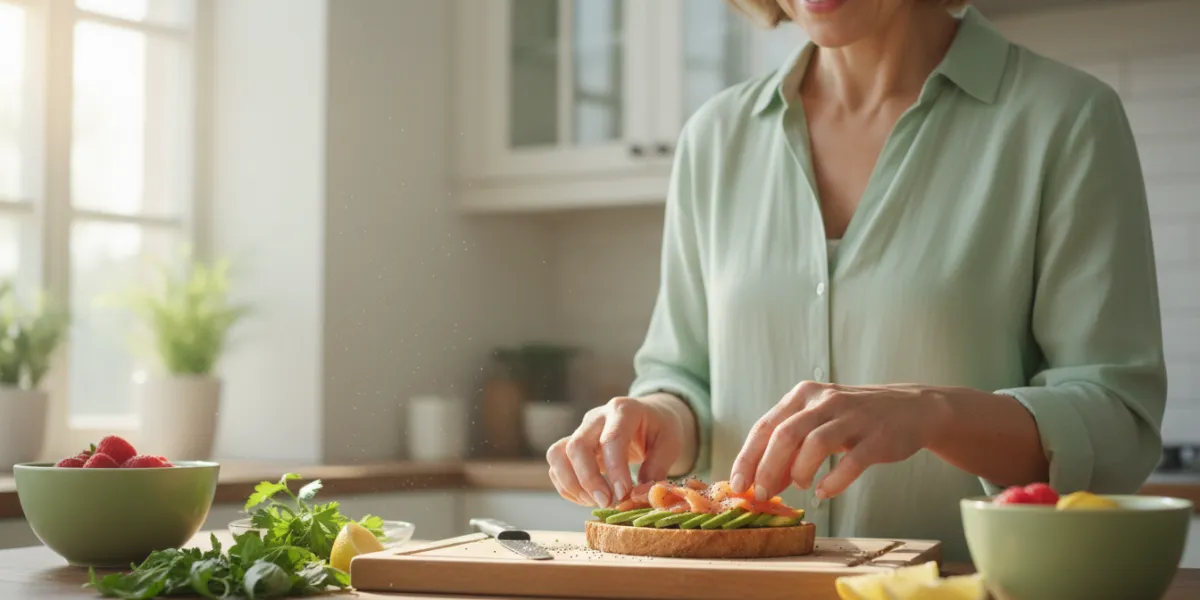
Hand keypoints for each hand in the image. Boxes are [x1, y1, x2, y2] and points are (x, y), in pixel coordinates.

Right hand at [546, 395, 687, 507]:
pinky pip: (556, 466)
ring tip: (594, 502)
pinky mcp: (571, 445)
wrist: (648, 416)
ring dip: (571, 484)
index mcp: (623, 410)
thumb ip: (657, 468)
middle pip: (577, 446)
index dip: (615, 470)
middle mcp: (596, 418)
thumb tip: (641, 496)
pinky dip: (567, 487)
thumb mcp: (670, 444)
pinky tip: (587, 499)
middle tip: (606, 503)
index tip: (623, 495)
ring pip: (558, 454)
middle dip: (588, 480)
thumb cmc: (659, 429)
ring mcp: (580, 430)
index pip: (612, 439)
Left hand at [729, 381, 951, 500]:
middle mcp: (825, 401)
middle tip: (761, 493)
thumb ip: (790, 449)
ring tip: (799, 485)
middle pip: (786, 434)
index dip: (747, 457)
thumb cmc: (853, 420)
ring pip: (815, 444)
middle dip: (767, 468)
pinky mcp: (878, 437)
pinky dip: (834, 480)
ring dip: (800, 471)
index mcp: (803, 395)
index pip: (765, 426)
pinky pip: (852, 461)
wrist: (911, 409)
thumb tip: (761, 483)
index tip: (737, 484)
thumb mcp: (818, 424)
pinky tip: (824, 492)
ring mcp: (853, 417)